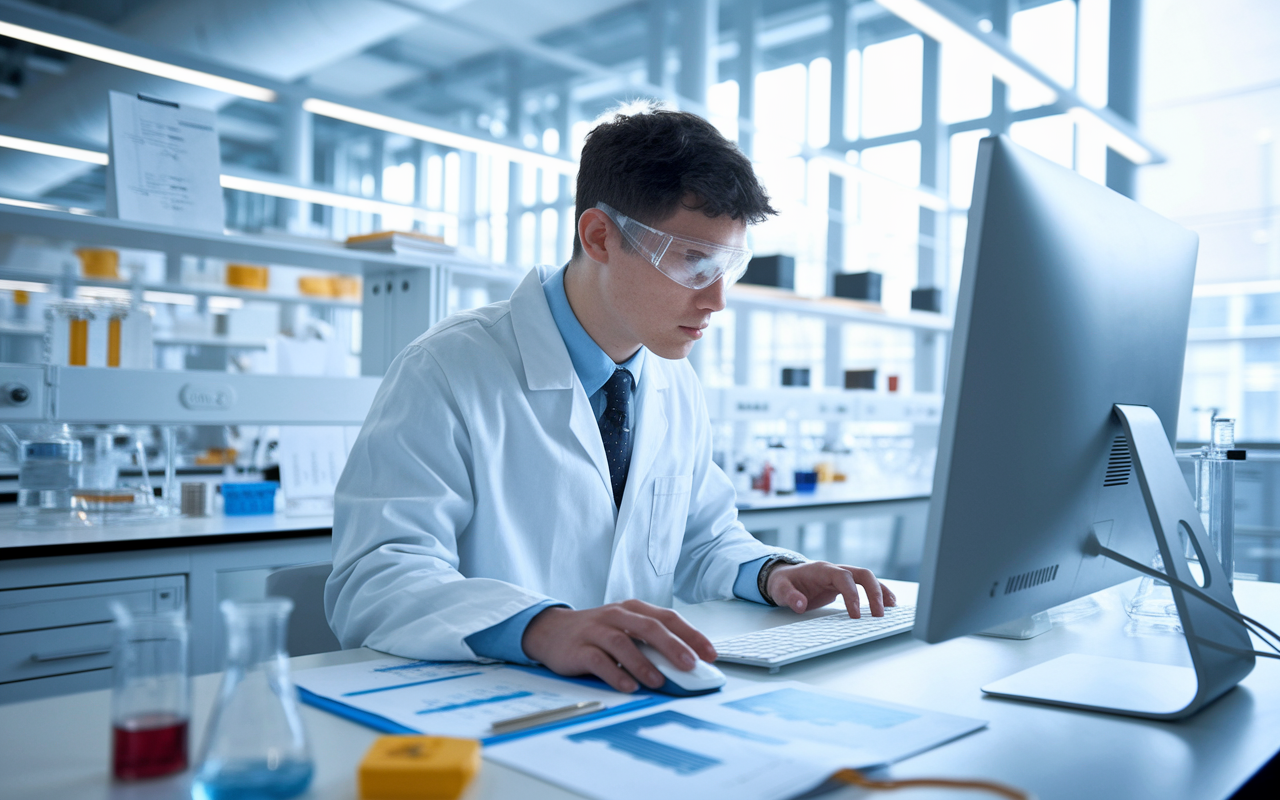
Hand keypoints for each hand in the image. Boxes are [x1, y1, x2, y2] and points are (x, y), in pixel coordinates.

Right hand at [521, 599, 716, 692]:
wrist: (550, 630)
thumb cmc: (596, 633)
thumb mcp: (624, 629)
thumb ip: (649, 642)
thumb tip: (685, 664)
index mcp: (633, 609)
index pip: (668, 617)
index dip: (691, 634)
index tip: (710, 653)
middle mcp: (616, 615)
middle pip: (649, 627)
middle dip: (673, 646)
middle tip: (690, 665)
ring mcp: (596, 630)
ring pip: (623, 643)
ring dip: (644, 664)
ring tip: (658, 681)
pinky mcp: (579, 648)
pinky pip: (599, 660)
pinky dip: (616, 674)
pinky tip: (629, 686)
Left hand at [767, 562, 895, 617]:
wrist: (784, 576)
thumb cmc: (783, 582)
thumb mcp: (780, 590)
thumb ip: (790, 596)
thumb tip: (800, 604)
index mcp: (822, 570)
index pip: (843, 578)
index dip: (852, 595)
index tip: (856, 615)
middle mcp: (835, 570)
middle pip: (862, 574)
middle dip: (874, 592)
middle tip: (879, 614)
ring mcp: (842, 576)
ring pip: (868, 578)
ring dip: (881, 592)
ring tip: (891, 608)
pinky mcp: (845, 584)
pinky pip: (865, 586)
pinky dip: (878, 593)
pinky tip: (888, 605)